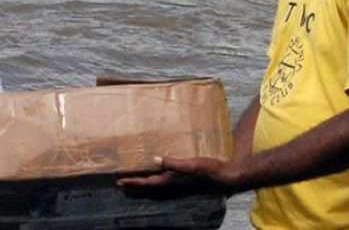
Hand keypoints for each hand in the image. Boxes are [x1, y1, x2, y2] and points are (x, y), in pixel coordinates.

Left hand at [116, 156, 242, 198]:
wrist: (229, 178)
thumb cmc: (212, 171)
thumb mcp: (193, 165)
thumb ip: (174, 163)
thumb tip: (155, 160)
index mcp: (172, 181)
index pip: (148, 183)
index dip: (133, 182)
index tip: (120, 181)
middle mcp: (174, 186)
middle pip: (149, 189)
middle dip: (134, 187)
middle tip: (120, 184)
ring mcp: (180, 187)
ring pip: (156, 189)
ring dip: (143, 187)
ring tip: (133, 184)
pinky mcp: (186, 184)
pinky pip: (164, 186)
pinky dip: (155, 184)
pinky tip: (157, 180)